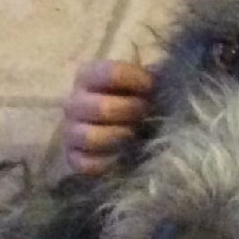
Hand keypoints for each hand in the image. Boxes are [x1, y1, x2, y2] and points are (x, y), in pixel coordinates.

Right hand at [62, 60, 153, 175]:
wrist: (122, 123)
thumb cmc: (135, 97)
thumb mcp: (142, 80)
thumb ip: (150, 77)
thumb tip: (168, 78)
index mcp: (89, 76)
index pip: (109, 74)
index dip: (136, 80)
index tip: (151, 87)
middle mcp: (74, 102)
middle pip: (101, 108)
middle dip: (131, 111)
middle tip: (147, 113)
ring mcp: (70, 132)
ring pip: (90, 137)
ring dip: (120, 136)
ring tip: (136, 134)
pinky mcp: (73, 158)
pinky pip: (86, 164)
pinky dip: (108, 161)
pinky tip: (124, 155)